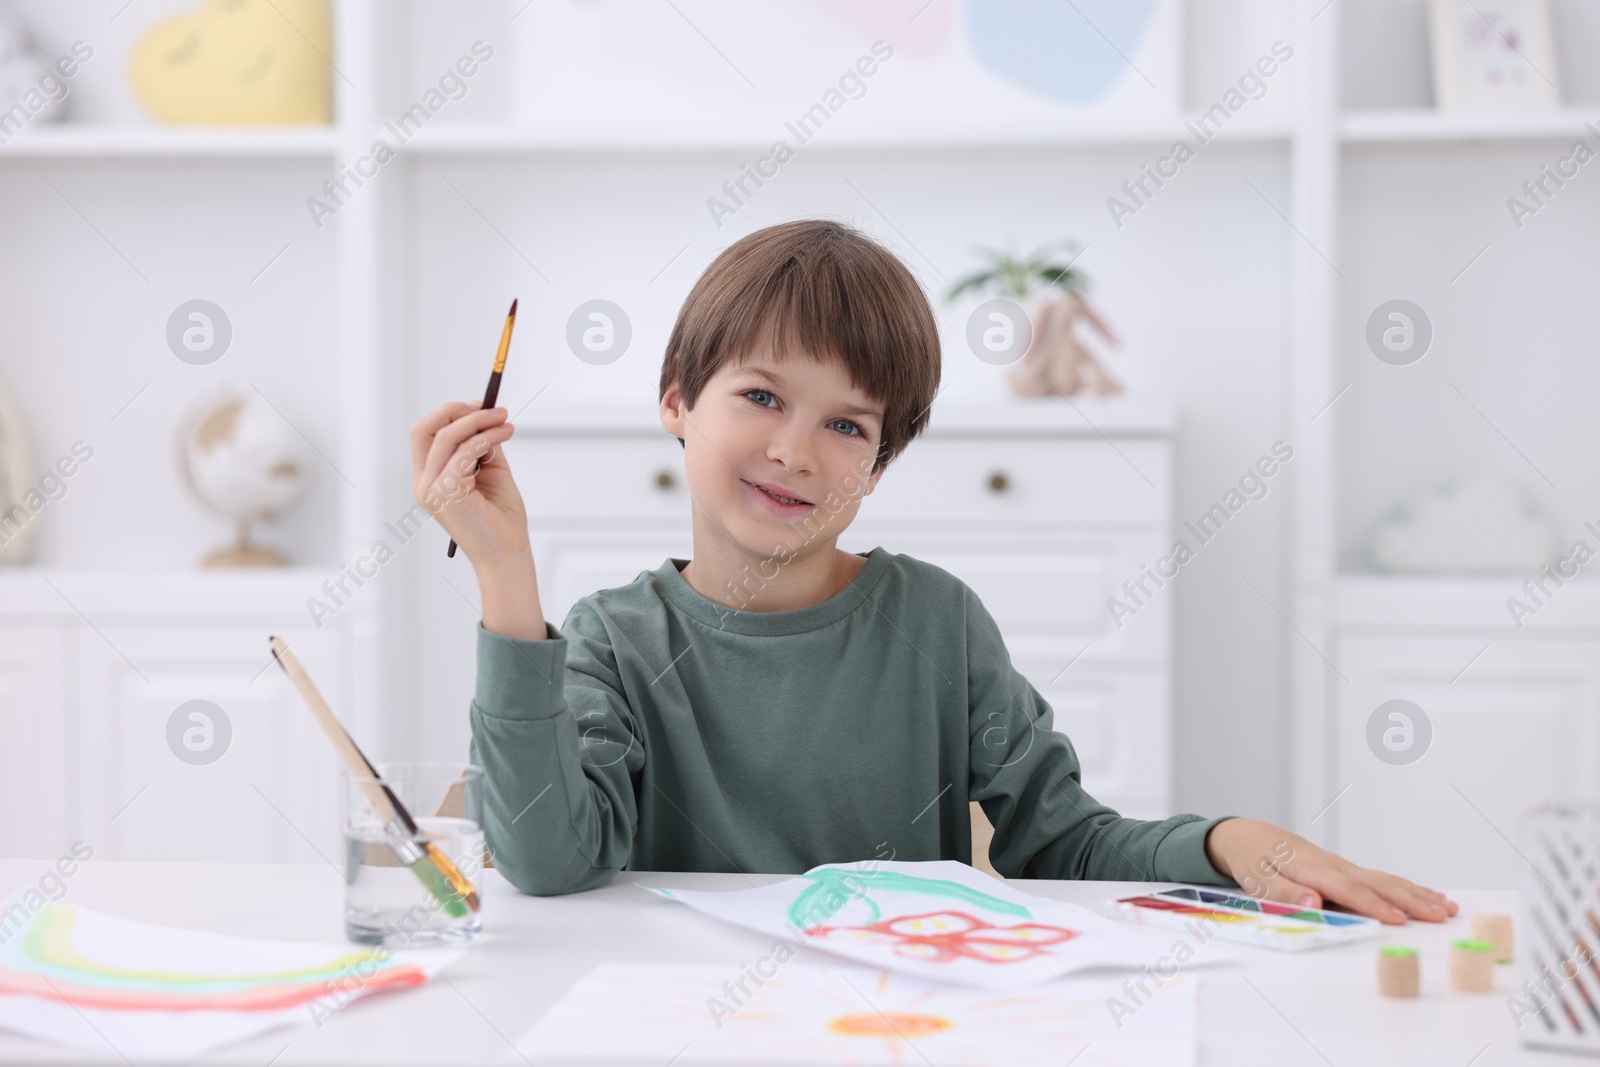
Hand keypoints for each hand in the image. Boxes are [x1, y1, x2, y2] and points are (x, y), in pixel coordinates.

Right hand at [409, 400, 527, 567]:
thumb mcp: (491, 472)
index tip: (478, 405)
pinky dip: (486, 437)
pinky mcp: (447, 494)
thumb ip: (483, 445)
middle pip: (424, 430)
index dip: (449, 414)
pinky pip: (464, 453)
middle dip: (455, 411)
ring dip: (479, 422)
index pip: (424, 434)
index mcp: (429, 479)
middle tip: (488, 407)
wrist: (508, 552)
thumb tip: (486, 415)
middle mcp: (424, 484)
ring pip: (446, 438)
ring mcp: (431, 490)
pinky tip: (505, 433)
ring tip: (505, 421)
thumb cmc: (501, 517)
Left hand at [1203, 818, 1458, 924]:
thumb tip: (1314, 903)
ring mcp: (1343, 866)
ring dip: (1417, 894)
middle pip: (1377, 883)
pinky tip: (1429, 895)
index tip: (1398, 919)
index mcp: (1311, 868)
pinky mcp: (1346, 870)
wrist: (1250, 836)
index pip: (1347, 889)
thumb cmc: (1254, 860)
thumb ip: (1285, 892)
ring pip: (1385, 880)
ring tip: (1447, 907)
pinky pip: (1381, 879)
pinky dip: (1407, 887)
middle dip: (1411, 900)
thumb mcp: (1257, 879)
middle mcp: (1333, 865)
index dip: (1373, 905)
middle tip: (1441, 914)